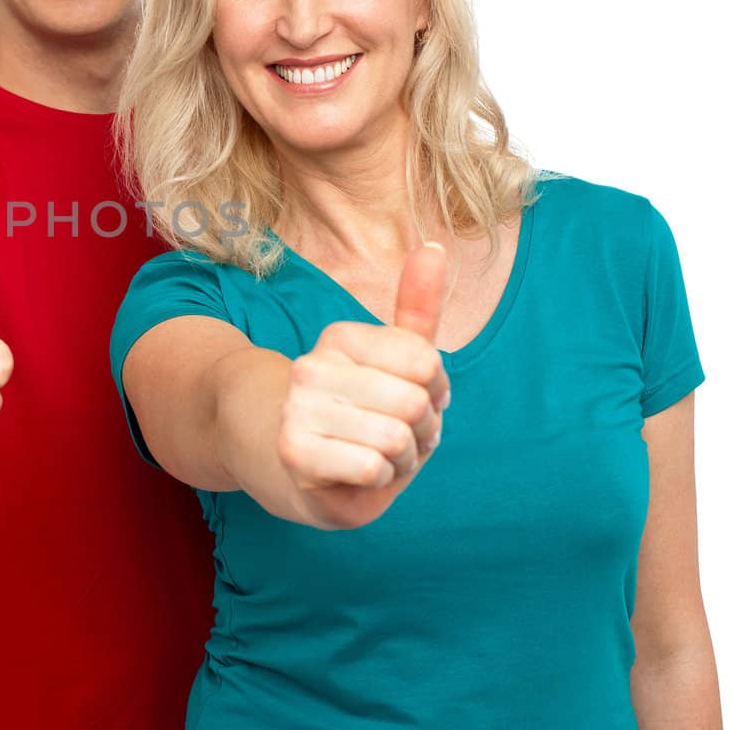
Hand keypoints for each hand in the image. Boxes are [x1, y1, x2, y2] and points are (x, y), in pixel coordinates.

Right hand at [276, 242, 450, 528]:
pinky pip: (373, 468)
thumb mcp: (397, 361)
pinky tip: (357, 475)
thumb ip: (418, 307)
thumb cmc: (364, 413)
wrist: (302, 468)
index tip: (408, 398)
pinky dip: (379, 482)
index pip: (426, 362)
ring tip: (376, 456)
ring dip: (400, 460)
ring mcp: (297, 409)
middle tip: (395, 436)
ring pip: (396, 438)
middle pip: (415, 402)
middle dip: (420, 432)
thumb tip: (436, 247)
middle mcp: (312, 366)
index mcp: (339, 338)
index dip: (434, 391)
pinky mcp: (294, 453)